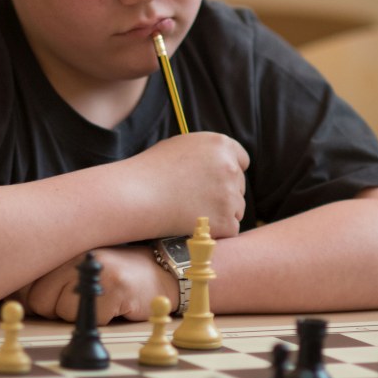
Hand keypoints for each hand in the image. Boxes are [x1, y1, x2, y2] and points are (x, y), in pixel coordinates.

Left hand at [22, 246, 174, 323]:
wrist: (159, 272)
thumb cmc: (111, 273)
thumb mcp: (74, 265)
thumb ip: (43, 276)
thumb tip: (12, 300)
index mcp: (61, 242)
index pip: (22, 281)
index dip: (33, 298)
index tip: (52, 295)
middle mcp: (75, 249)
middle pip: (37, 300)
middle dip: (55, 309)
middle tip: (82, 296)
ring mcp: (95, 267)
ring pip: (59, 311)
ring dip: (77, 315)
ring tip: (99, 297)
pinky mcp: (114, 286)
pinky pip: (87, 319)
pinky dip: (100, 319)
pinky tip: (114, 303)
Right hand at [123, 132, 249, 238]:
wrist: (135, 195)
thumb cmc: (150, 171)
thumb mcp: (181, 147)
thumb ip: (206, 154)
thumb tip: (222, 162)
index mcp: (220, 145)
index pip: (242, 161)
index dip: (229, 172)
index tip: (217, 182)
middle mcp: (230, 167)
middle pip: (240, 186)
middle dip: (224, 194)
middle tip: (197, 201)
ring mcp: (230, 195)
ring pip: (236, 209)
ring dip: (220, 214)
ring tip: (190, 213)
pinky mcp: (226, 221)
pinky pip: (229, 229)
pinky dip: (215, 232)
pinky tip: (193, 225)